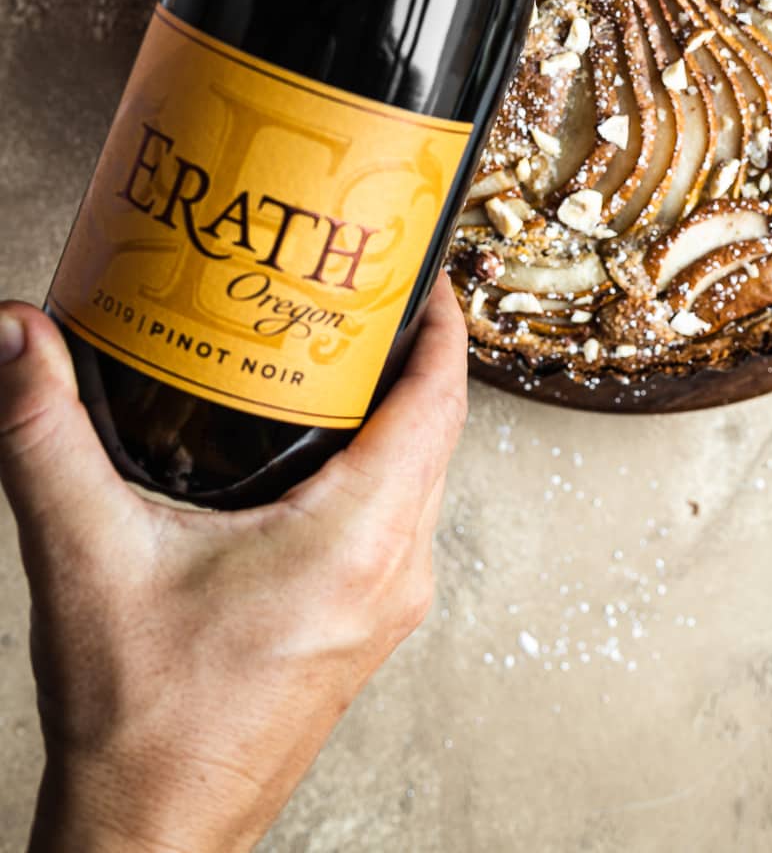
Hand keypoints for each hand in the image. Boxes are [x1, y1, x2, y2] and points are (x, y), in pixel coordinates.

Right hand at [0, 279, 467, 852]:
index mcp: (354, 544)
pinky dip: (382, 459)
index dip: (441, 322)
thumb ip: (44, 433)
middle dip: (413, 349)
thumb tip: (17, 333)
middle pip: (439, 429)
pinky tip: (324, 439)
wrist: (150, 836)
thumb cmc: (138, 726)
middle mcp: (393, 573)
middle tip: (368, 285)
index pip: (438, 401)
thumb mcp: (84, 557)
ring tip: (345, 347)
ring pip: (425, 473)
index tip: (422, 264)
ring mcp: (390, 606)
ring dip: (401, 407)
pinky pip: (402, 514)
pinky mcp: (369, 625)